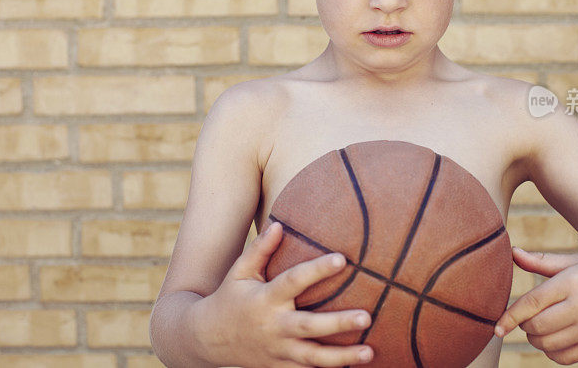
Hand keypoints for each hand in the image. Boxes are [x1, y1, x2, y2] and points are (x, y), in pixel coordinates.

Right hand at [192, 221, 373, 367]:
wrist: (207, 341)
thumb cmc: (229, 298)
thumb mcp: (239, 272)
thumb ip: (259, 249)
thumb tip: (280, 225)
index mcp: (265, 298)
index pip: (294, 281)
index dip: (318, 270)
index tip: (342, 259)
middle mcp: (274, 326)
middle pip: (310, 326)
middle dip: (338, 323)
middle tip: (366, 316)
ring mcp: (278, 350)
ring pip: (314, 357)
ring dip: (343, 357)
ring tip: (370, 351)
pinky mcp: (281, 367)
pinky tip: (355, 366)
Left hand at [494, 247, 577, 364]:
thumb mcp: (574, 260)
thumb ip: (541, 261)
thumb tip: (512, 253)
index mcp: (573, 282)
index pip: (533, 303)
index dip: (510, 316)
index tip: (496, 327)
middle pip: (537, 327)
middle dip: (523, 325)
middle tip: (526, 316)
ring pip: (548, 345)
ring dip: (535, 339)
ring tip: (538, 326)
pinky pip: (566, 358)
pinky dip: (552, 352)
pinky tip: (553, 339)